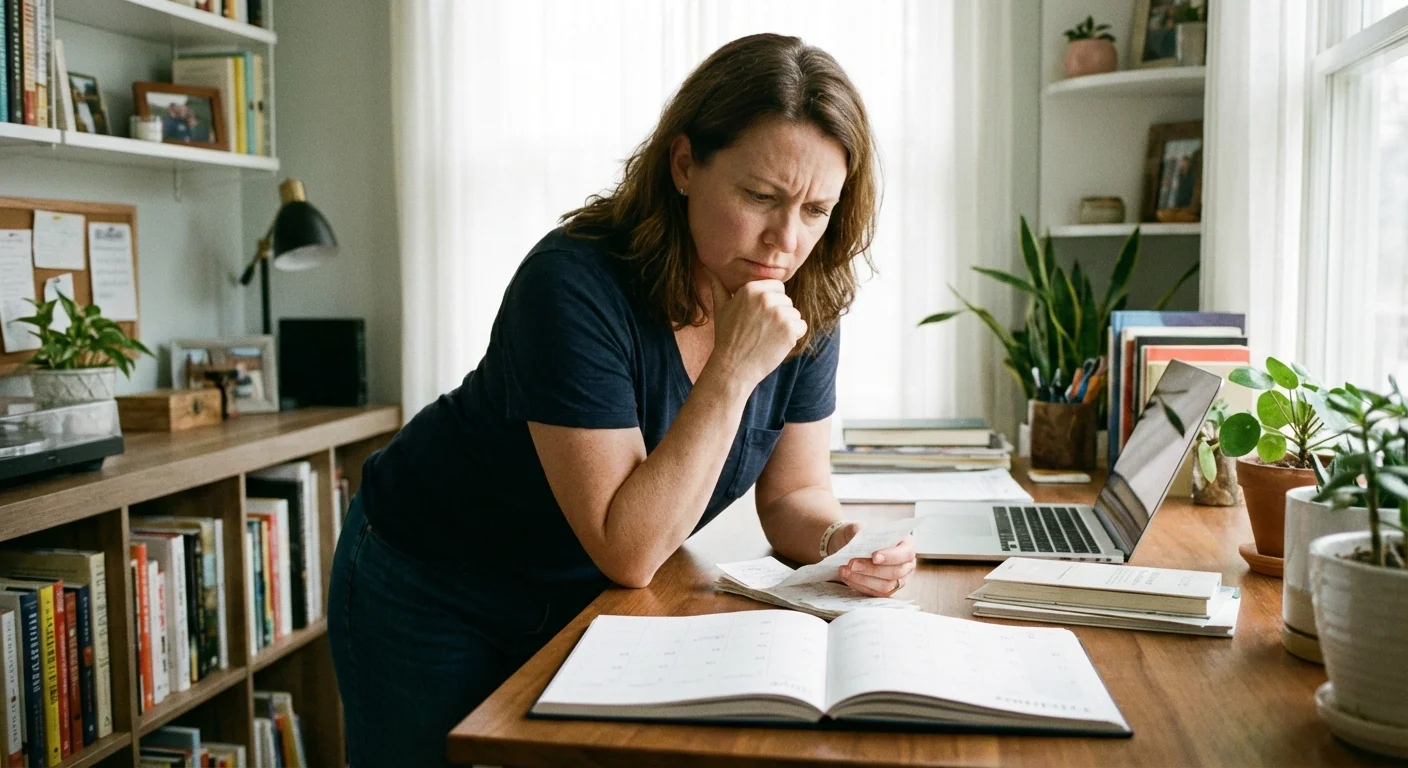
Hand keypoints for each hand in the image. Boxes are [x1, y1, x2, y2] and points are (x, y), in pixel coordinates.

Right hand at [702, 269, 806, 387]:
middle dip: (778, 314)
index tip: (759, 317)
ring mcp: (779, 314)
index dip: (771, 301)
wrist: (733, 367)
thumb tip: (707, 267)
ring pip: (794, 314)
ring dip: (786, 326)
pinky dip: (793, 337)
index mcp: (751, 289)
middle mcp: (766, 298)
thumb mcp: (720, 308)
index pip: (777, 286)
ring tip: (766, 337)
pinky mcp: (790, 329)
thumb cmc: (727, 337)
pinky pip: (801, 326)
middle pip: (786, 300)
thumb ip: (718, 285)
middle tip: (760, 330)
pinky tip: (776, 343)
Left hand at [834, 531, 916, 597]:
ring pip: (886, 586)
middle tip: (852, 564)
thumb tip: (858, 535)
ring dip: (863, 579)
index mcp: (906, 545)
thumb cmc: (861, 535)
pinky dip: (859, 585)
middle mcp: (906, 564)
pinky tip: (846, 577)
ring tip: (844, 571)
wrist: (852, 545)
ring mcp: (898, 580)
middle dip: (872, 569)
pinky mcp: (886, 591)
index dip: (891, 556)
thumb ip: (860, 530)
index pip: (905, 553)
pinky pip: (875, 593)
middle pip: (896, 572)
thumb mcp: (859, 527)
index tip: (874, 557)